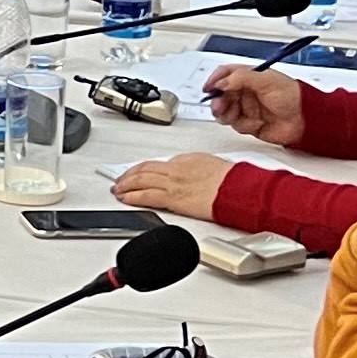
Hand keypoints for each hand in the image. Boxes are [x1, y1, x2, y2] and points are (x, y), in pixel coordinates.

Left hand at [112, 153, 236, 220]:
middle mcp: (176, 168)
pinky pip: (146, 196)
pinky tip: (125, 198)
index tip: (139, 173)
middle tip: (121, 180)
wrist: (238, 189)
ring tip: (118, 190)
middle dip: (130, 175)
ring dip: (126, 185)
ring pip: (141, 180)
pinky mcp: (172, 198)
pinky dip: (132, 196)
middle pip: (145, 169)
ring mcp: (172, 183)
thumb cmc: (233, 181)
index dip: (145, 169)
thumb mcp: (213, 167)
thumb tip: (192, 177)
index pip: (159, 164)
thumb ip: (197, 170)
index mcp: (186, 159)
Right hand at [201, 66, 305, 144]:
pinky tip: (255, 123)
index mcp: (250, 77)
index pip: (225, 74)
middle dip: (218, 100)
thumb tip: (221, 83)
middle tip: (219, 106)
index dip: (215, 80)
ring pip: (225, 111)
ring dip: (226, 114)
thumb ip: (241, 78)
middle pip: (221, 94)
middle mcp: (246, 92)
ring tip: (233, 115)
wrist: (305, 120)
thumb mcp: (266, 80)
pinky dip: (243, 125)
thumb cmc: (292, 96)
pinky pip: (236, 125)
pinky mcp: (249, 123)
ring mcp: (247, 108)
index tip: (208, 88)